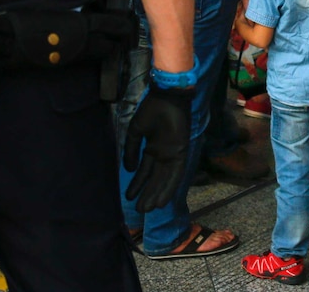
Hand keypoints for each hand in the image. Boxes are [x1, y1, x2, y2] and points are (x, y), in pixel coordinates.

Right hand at [123, 83, 193, 211]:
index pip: (145, 171)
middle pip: (155, 179)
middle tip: (139, 210)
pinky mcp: (181, 153)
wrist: (166, 97)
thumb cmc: (151, 110)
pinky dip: (169, 188)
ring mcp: (172, 154)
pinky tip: (162, 200)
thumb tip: (127, 169)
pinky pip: (176, 175)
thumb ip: (131, 150)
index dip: (138, 184)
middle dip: (147, 194)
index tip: (129, 196)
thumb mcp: (136, 132)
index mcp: (153, 148)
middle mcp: (163, 154)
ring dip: (157, 194)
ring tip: (147, 209)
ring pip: (165, 180)